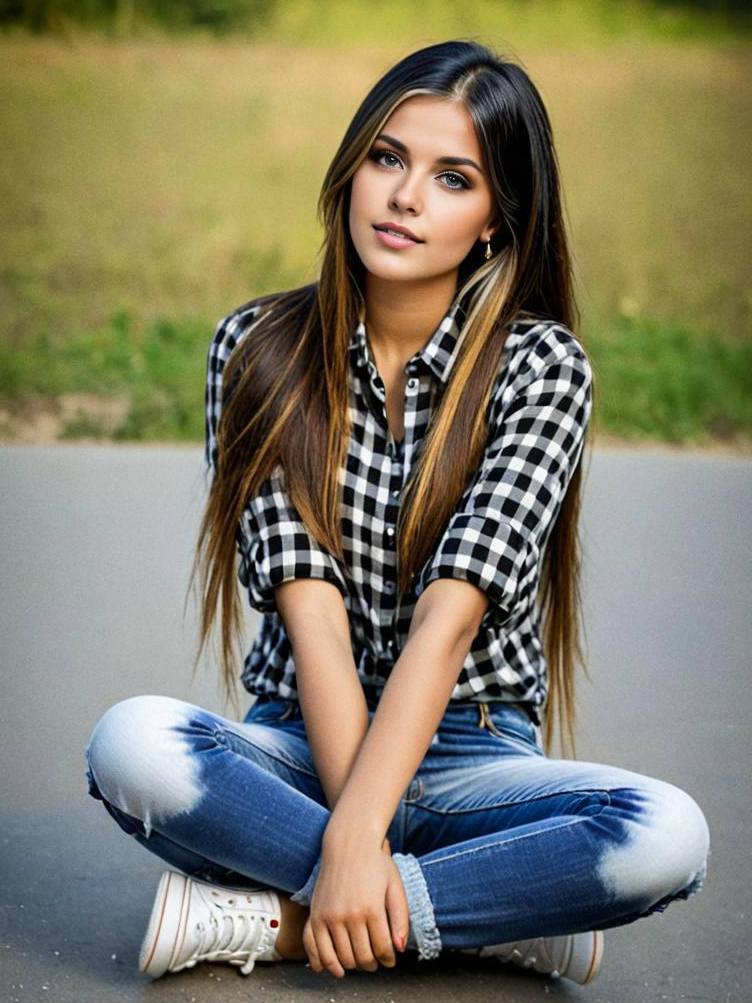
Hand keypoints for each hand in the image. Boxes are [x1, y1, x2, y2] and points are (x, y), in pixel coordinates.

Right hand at [302, 830, 408, 976]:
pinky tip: (337, 968)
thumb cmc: (376, 864)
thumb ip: (400, 919)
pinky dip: (328, 964)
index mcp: (372, 909)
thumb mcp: (395, 886)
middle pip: (363, 957)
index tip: (390, 959)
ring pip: (343, 958)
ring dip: (354, 965)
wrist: (348, 844)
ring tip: (361, 961)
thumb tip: (399, 950)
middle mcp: (349, 915)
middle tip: (377, 961)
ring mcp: (330, 916)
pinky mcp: (316, 916)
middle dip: (373, 964)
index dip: (389, 959)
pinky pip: (319, 950)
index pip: (383, 949)